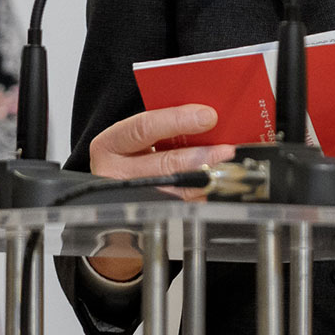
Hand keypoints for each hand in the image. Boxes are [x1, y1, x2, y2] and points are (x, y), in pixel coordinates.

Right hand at [85, 107, 236, 280]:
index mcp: (109, 145)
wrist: (110, 189)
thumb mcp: (135, 138)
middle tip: (225, 151)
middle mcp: (114, 174)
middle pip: (163, 164)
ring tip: (225, 170)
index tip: (208, 116)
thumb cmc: (129, 156)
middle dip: (200, 157)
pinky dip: (199, 198)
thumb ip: (164, 128)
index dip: (178, 121)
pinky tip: (213, 188)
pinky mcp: (144, 218)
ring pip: (173, 192)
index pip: (144, 128)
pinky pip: (179, 209)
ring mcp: (129, 200)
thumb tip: (207, 120)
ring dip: (204, 180)